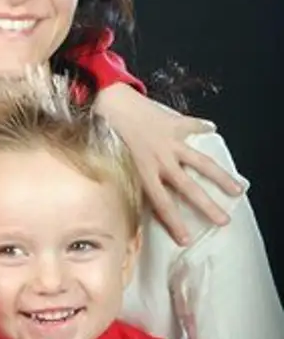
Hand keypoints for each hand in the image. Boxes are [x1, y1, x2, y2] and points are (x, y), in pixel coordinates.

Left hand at [94, 83, 243, 244]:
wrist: (107, 99)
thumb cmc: (102, 132)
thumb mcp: (110, 163)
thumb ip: (124, 181)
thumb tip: (128, 201)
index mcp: (143, 171)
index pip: (163, 204)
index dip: (175, 223)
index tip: (187, 239)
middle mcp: (161, 159)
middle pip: (189, 188)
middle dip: (207, 206)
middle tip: (223, 220)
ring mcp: (170, 141)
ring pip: (201, 162)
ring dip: (220, 176)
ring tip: (238, 188)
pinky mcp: (173, 123)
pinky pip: (192, 125)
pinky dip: (202, 126)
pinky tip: (212, 129)